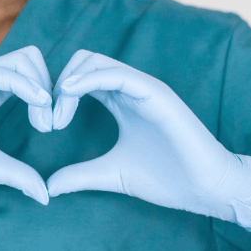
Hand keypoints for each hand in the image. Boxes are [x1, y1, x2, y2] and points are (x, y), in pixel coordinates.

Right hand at [0, 46, 52, 208]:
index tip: (53, 126)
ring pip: (20, 59)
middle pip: (30, 58)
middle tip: (50, 123)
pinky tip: (37, 106)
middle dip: (51, 86)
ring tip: (43, 122)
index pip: (30, 73)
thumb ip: (17, 174)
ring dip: (42, 86)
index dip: (49, 94)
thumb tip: (46, 194)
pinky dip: (25, 85)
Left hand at [46, 50, 250, 231]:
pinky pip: (117, 74)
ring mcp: (143, 88)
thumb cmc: (167, 178)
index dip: (57, 94)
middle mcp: (130, 88)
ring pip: (95, 61)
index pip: (79, 78)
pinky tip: (70, 94)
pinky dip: (89, 79)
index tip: (44, 124)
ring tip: (58, 116)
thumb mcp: (111, 174)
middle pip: (82, 62)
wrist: (207, 189)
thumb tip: (49, 187)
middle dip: (57, 85)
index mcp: (120, 101)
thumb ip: (80, 175)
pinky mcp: (156, 93)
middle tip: (48, 120)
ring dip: (68, 82)